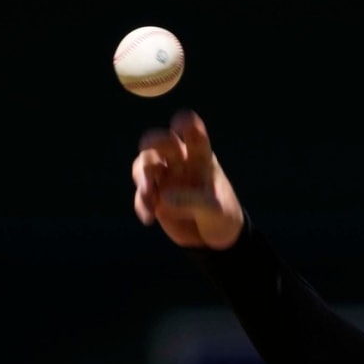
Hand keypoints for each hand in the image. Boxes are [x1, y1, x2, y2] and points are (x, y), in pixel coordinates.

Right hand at [131, 110, 243, 249]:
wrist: (216, 241)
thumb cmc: (223, 218)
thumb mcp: (217, 211)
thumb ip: (195, 201)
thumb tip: (164, 197)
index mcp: (202, 158)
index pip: (194, 135)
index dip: (187, 124)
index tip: (181, 122)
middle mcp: (181, 163)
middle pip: (162, 142)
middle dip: (154, 143)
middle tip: (149, 151)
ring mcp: (166, 178)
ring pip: (145, 164)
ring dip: (142, 176)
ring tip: (147, 196)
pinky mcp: (155, 196)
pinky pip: (142, 194)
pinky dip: (141, 203)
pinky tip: (147, 217)